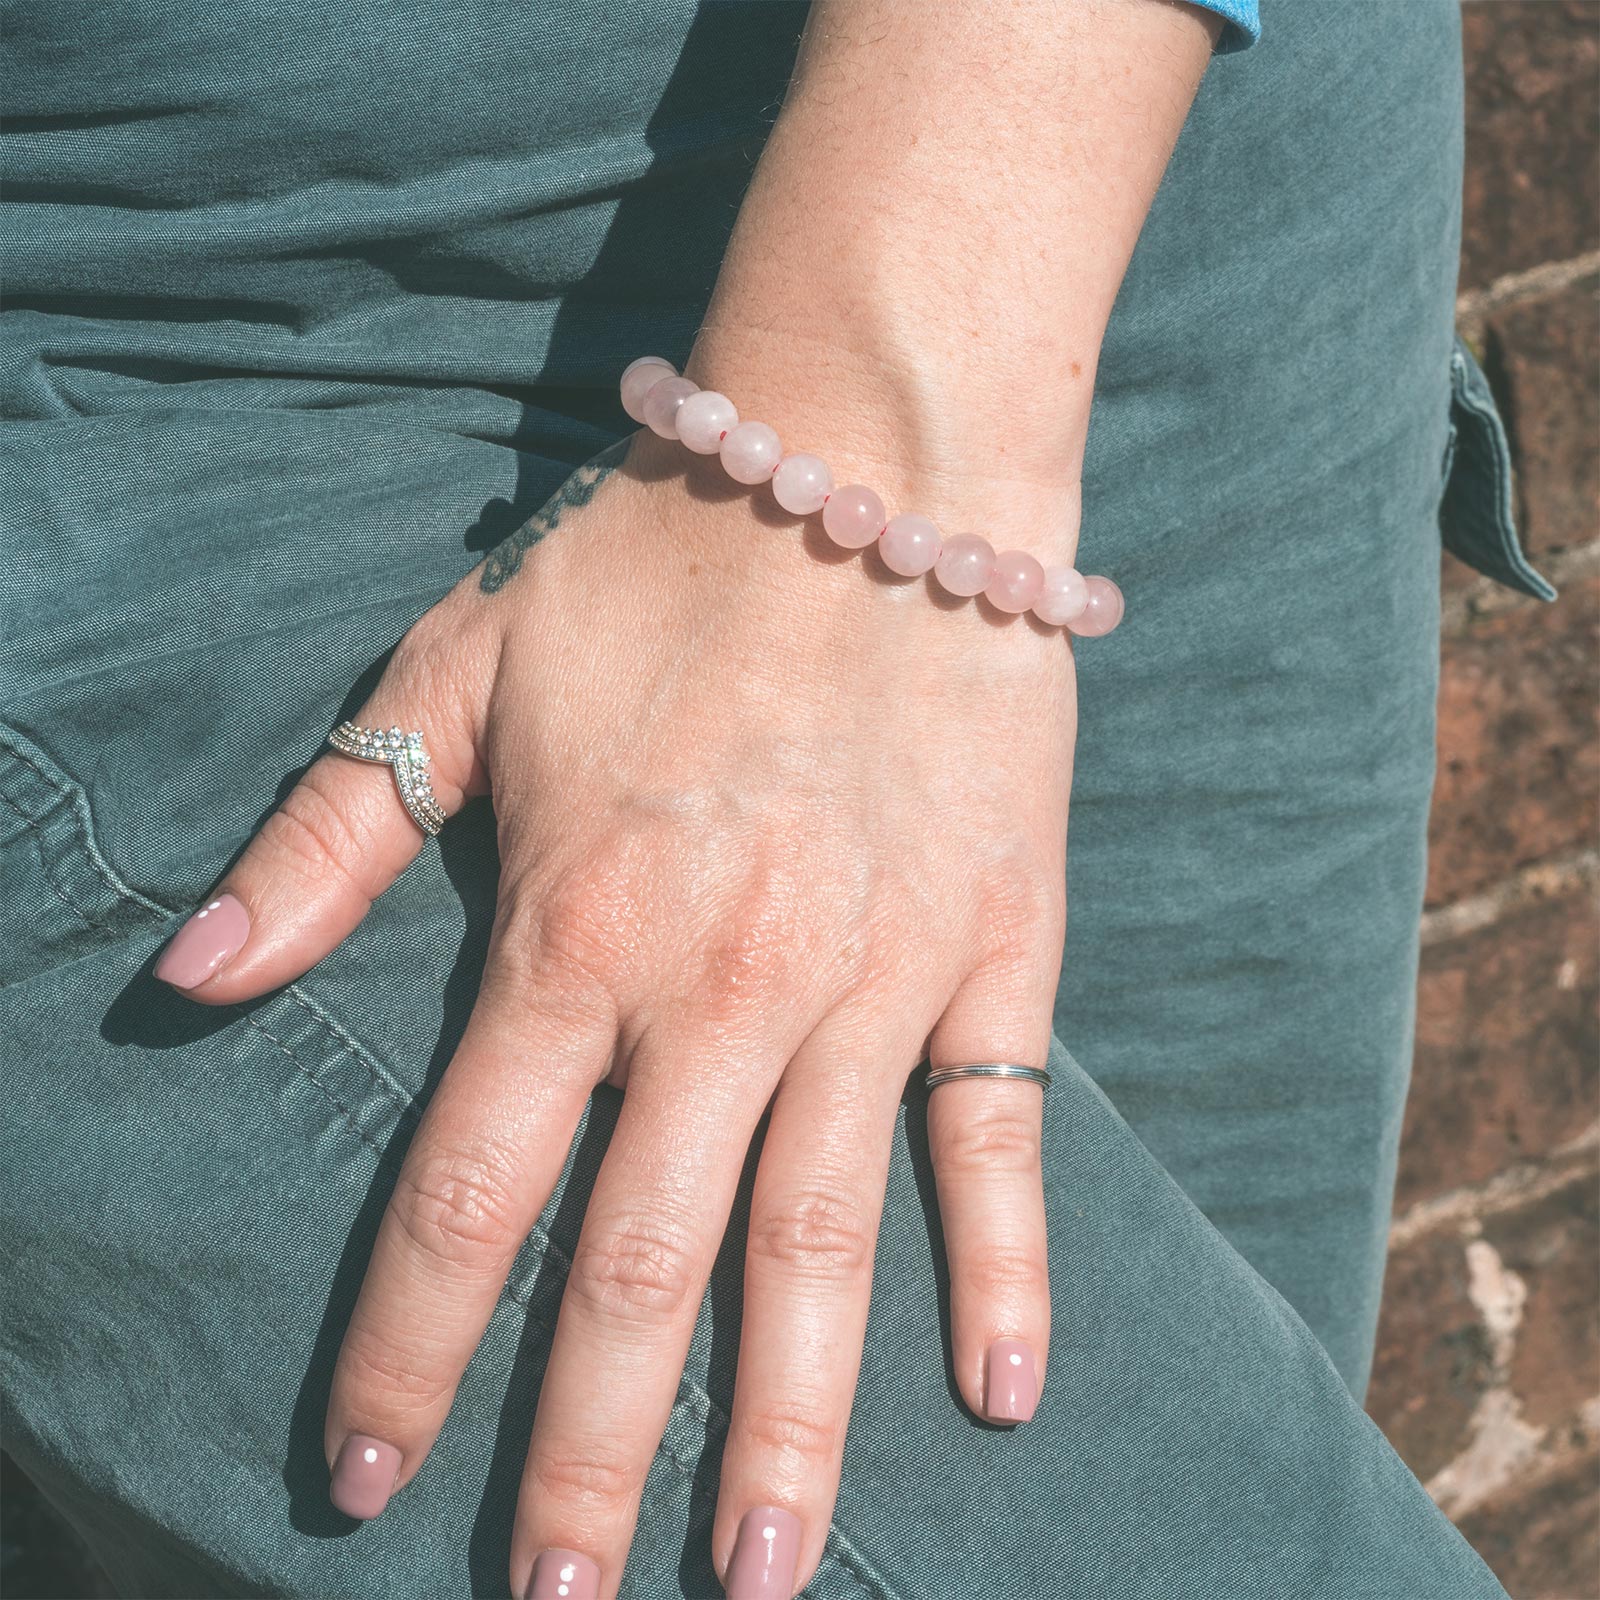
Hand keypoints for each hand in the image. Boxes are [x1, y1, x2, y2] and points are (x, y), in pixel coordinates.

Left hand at [157, 426, 1075, 1597]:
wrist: (871, 473)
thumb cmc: (655, 566)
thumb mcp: (458, 667)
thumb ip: (327, 834)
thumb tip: (188, 981)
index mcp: (575, 929)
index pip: (469, 1194)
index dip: (408, 1353)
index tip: (371, 1484)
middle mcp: (723, 990)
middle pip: (638, 1268)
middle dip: (582, 1453)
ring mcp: (872, 981)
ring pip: (817, 1245)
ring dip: (780, 1426)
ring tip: (750, 1574)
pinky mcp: (995, 951)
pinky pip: (996, 1137)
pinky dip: (1005, 1267)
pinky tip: (999, 1396)